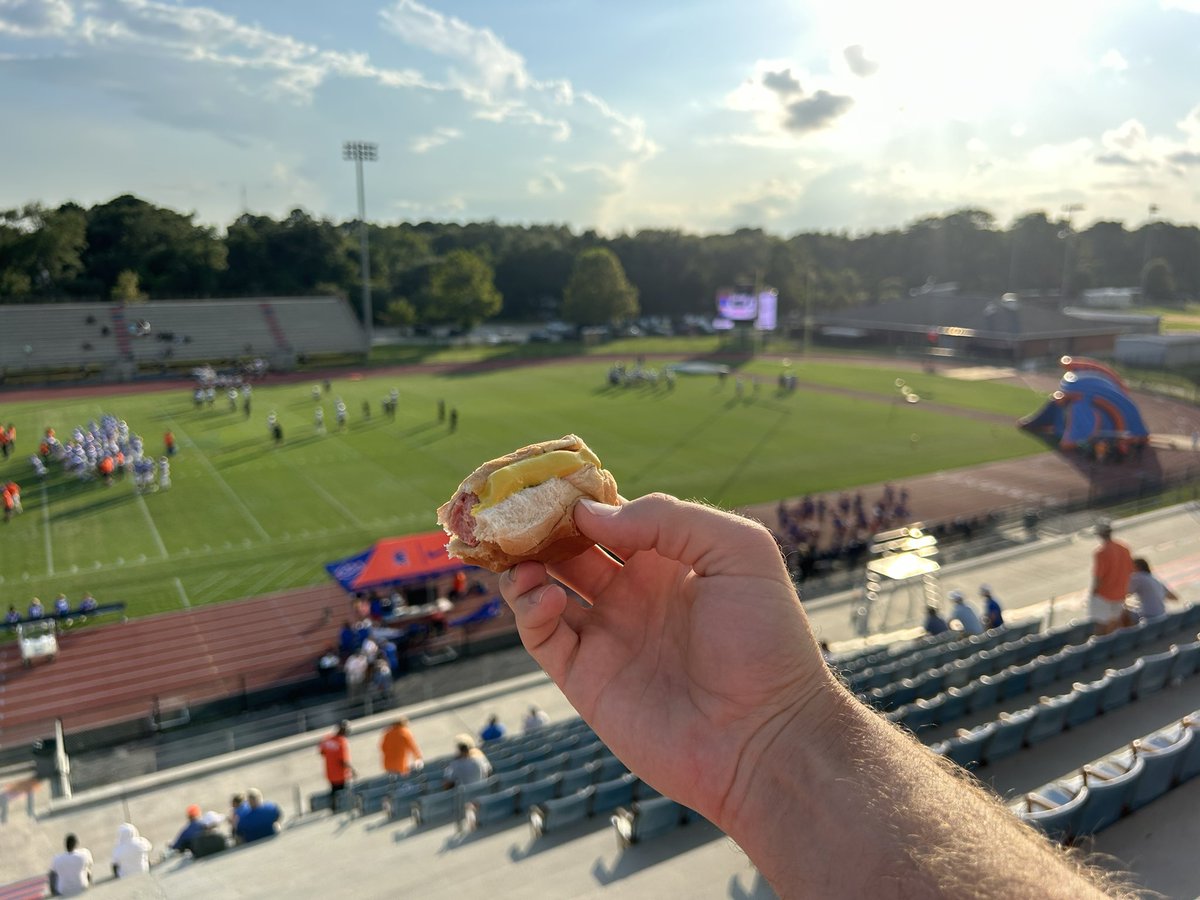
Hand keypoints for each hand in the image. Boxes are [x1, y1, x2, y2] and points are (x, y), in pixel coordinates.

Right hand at [500, 493, 838, 829]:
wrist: (765, 737)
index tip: (557, 482)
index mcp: (671, 561)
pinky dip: (530, 610)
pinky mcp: (586, 679)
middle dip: (543, 526)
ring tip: (522, 555)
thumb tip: (592, 517)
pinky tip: (547, 597)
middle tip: (520, 510)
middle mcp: (635, 594)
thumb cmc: (765, 641)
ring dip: (525, 565)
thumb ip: (670, 518)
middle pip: (572, 547)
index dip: (585, 498)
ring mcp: (609, 635)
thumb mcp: (739, 554)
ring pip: (545, 587)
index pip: (614, 516)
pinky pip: (542, 636)